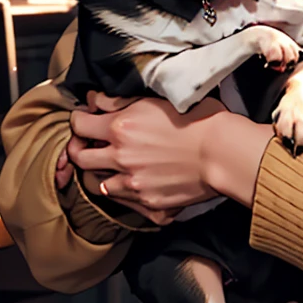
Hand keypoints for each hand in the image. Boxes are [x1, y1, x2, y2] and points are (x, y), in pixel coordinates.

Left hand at [66, 91, 272, 219]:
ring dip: (103, 173)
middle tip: (90, 144)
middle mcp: (120, 158)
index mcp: (120, 128)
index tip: (86, 119)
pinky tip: (135, 182)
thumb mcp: (159, 99)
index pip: (78, 124)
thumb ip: (121, 101)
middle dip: (80, 148)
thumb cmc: (200, 119)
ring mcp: (133, 184)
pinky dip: (125, 191)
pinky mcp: (149, 203)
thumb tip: (96, 100)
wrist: (224, 153)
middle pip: (80, 158)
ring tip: (115, 166)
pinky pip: (125, 201)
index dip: (79, 119)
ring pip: (99, 183)